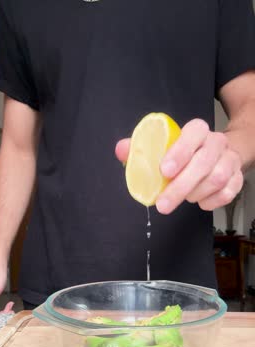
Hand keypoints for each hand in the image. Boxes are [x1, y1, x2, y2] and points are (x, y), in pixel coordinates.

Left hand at [115, 119, 243, 213]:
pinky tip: (200, 201)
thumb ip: (141, 147)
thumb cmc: (184, 152)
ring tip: (183, 197)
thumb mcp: (162, 146)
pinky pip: (227, 194)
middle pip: (204, 163)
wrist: (217, 155)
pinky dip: (210, 202)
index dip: (180, 152)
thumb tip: (121, 150)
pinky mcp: (237, 178)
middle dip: (181, 187)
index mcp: (198, 131)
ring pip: (217, 179)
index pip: (194, 133)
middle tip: (163, 204)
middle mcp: (217, 143)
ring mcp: (230, 160)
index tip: (164, 171)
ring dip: (195, 194)